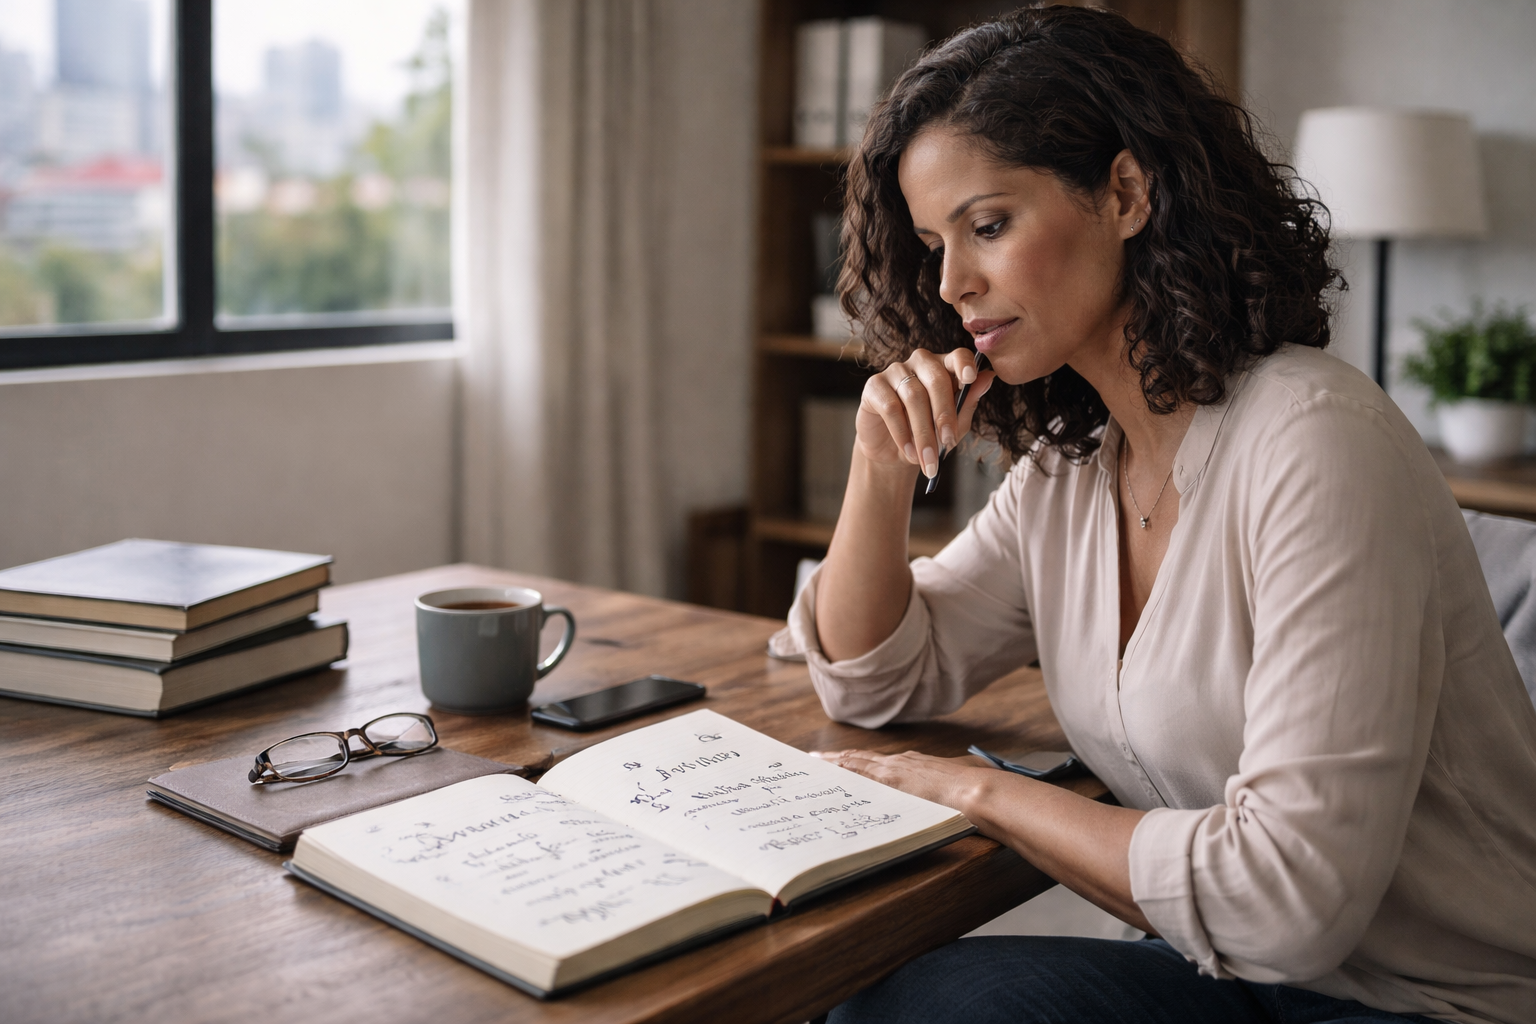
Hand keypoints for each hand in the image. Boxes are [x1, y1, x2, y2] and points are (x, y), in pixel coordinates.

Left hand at [811, 748, 995, 813]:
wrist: (978, 791)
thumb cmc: (977, 785)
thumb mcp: (966, 774)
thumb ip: (959, 772)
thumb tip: (968, 772)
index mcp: (916, 763)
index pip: (880, 762)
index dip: (862, 760)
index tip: (847, 760)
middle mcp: (901, 762)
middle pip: (861, 758)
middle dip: (839, 759)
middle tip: (816, 759)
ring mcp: (894, 770)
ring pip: (854, 762)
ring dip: (833, 763)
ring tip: (813, 762)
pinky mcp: (890, 781)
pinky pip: (857, 774)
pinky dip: (840, 771)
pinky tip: (825, 771)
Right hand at [857, 348, 995, 478]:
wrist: (893, 453)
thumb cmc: (929, 434)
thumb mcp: (954, 425)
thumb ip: (968, 403)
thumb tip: (988, 378)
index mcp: (944, 367)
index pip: (957, 356)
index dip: (964, 364)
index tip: (970, 379)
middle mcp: (920, 363)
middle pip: (936, 379)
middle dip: (944, 415)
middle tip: (948, 443)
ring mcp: (895, 371)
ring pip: (913, 396)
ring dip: (923, 432)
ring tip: (928, 458)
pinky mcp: (874, 385)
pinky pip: (890, 407)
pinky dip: (902, 433)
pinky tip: (909, 451)